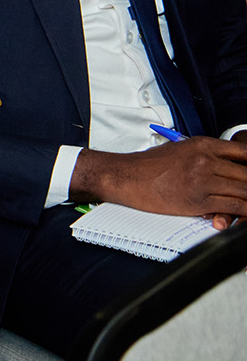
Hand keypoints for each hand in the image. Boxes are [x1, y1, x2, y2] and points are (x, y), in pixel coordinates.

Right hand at [74, 137, 246, 221]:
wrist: (126, 177)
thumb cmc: (149, 165)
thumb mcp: (181, 149)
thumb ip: (207, 155)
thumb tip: (229, 166)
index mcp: (203, 145)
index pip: (245, 152)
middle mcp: (206, 160)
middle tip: (246, 192)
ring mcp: (203, 180)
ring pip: (245, 192)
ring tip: (245, 204)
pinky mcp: (199, 201)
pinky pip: (235, 207)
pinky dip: (242, 213)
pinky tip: (241, 215)